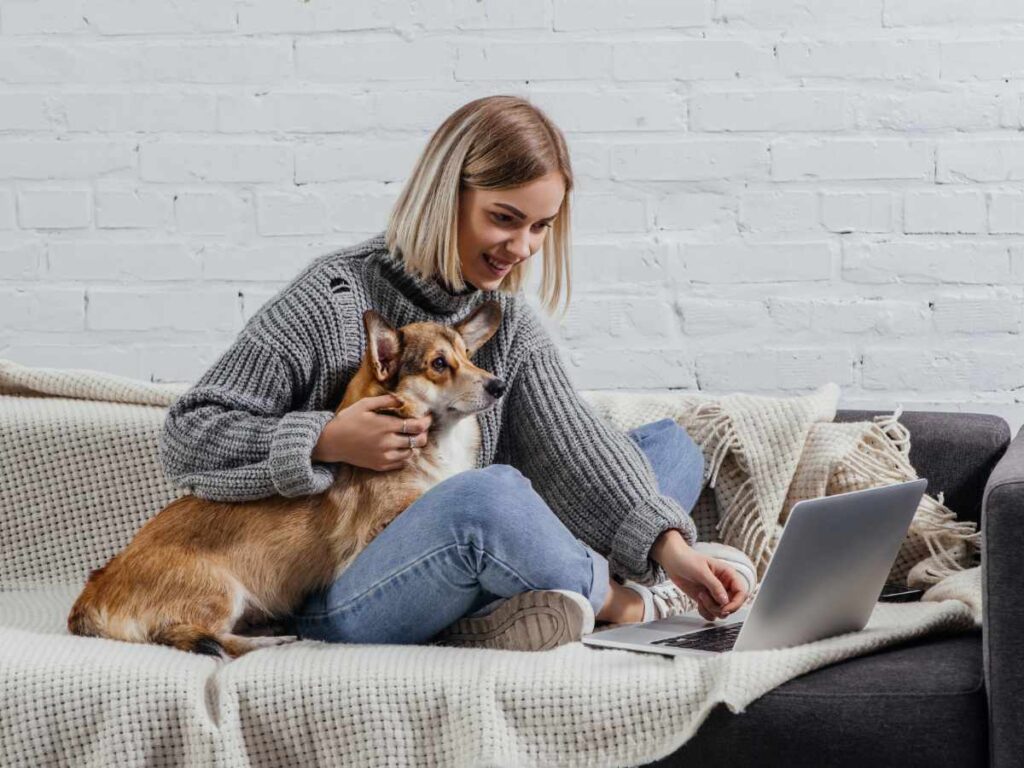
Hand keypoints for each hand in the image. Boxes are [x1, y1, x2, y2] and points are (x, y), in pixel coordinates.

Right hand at [312, 394, 432, 471]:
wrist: (331, 442)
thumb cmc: (347, 420)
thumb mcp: (364, 404)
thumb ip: (386, 401)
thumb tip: (403, 401)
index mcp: (386, 426)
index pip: (416, 426)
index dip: (425, 422)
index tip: (426, 418)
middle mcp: (388, 443)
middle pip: (418, 441)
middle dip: (423, 434)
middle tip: (421, 429)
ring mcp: (384, 456)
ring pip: (411, 453)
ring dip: (414, 445)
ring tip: (410, 438)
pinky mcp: (380, 466)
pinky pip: (401, 464)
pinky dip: (405, 457)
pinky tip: (401, 449)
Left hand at [652, 531, 748, 620]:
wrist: (673, 561)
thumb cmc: (687, 560)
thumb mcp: (701, 571)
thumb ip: (714, 586)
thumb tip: (725, 601)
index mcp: (728, 574)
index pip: (741, 592)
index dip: (736, 603)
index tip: (725, 608)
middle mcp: (724, 586)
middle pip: (732, 605)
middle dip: (719, 606)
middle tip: (705, 599)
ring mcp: (716, 594)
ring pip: (722, 611)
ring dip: (710, 608)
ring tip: (700, 596)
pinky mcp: (707, 600)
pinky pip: (712, 614)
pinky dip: (705, 612)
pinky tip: (698, 602)